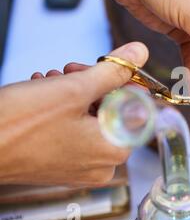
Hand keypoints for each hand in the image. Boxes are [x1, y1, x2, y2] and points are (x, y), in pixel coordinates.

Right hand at [0, 42, 148, 185]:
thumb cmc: (20, 124)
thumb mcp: (74, 89)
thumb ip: (113, 70)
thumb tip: (139, 52)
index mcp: (116, 148)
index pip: (138, 107)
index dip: (122, 80)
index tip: (106, 66)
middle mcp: (104, 164)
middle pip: (114, 111)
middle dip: (93, 84)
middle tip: (72, 69)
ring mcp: (83, 167)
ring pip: (93, 119)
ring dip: (76, 93)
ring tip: (52, 79)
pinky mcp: (64, 165)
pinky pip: (76, 132)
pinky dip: (65, 110)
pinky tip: (45, 92)